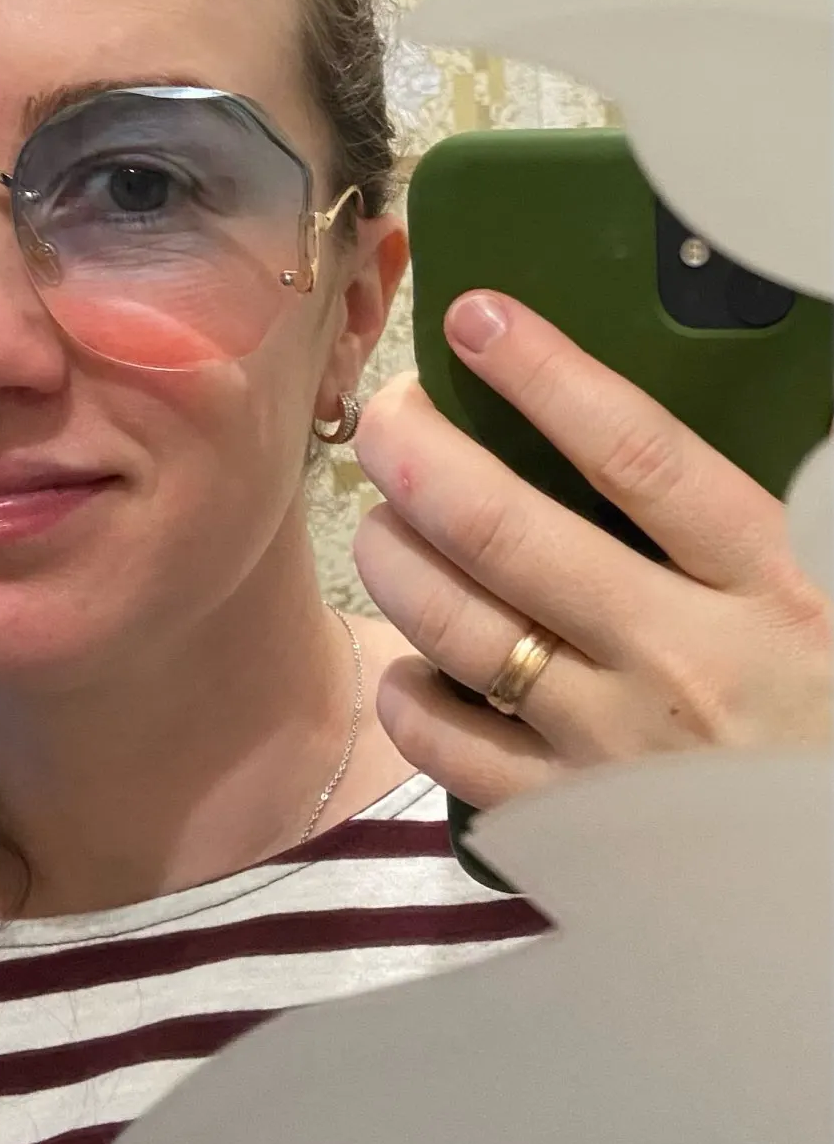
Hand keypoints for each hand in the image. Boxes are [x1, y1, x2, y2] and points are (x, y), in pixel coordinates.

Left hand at [353, 293, 831, 809]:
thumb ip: (762, 524)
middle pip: (508, 534)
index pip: (638, 455)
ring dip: (394, 559)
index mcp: (768, 584)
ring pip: (459, 630)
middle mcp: (678, 657)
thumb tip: (645, 447)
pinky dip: (409, 700)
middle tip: (387, 415)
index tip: (481, 320)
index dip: (548, 377)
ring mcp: (615, 746)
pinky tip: (402, 666)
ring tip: (376, 517)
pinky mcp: (575, 824)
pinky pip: (456, 753)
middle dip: (422, 457)